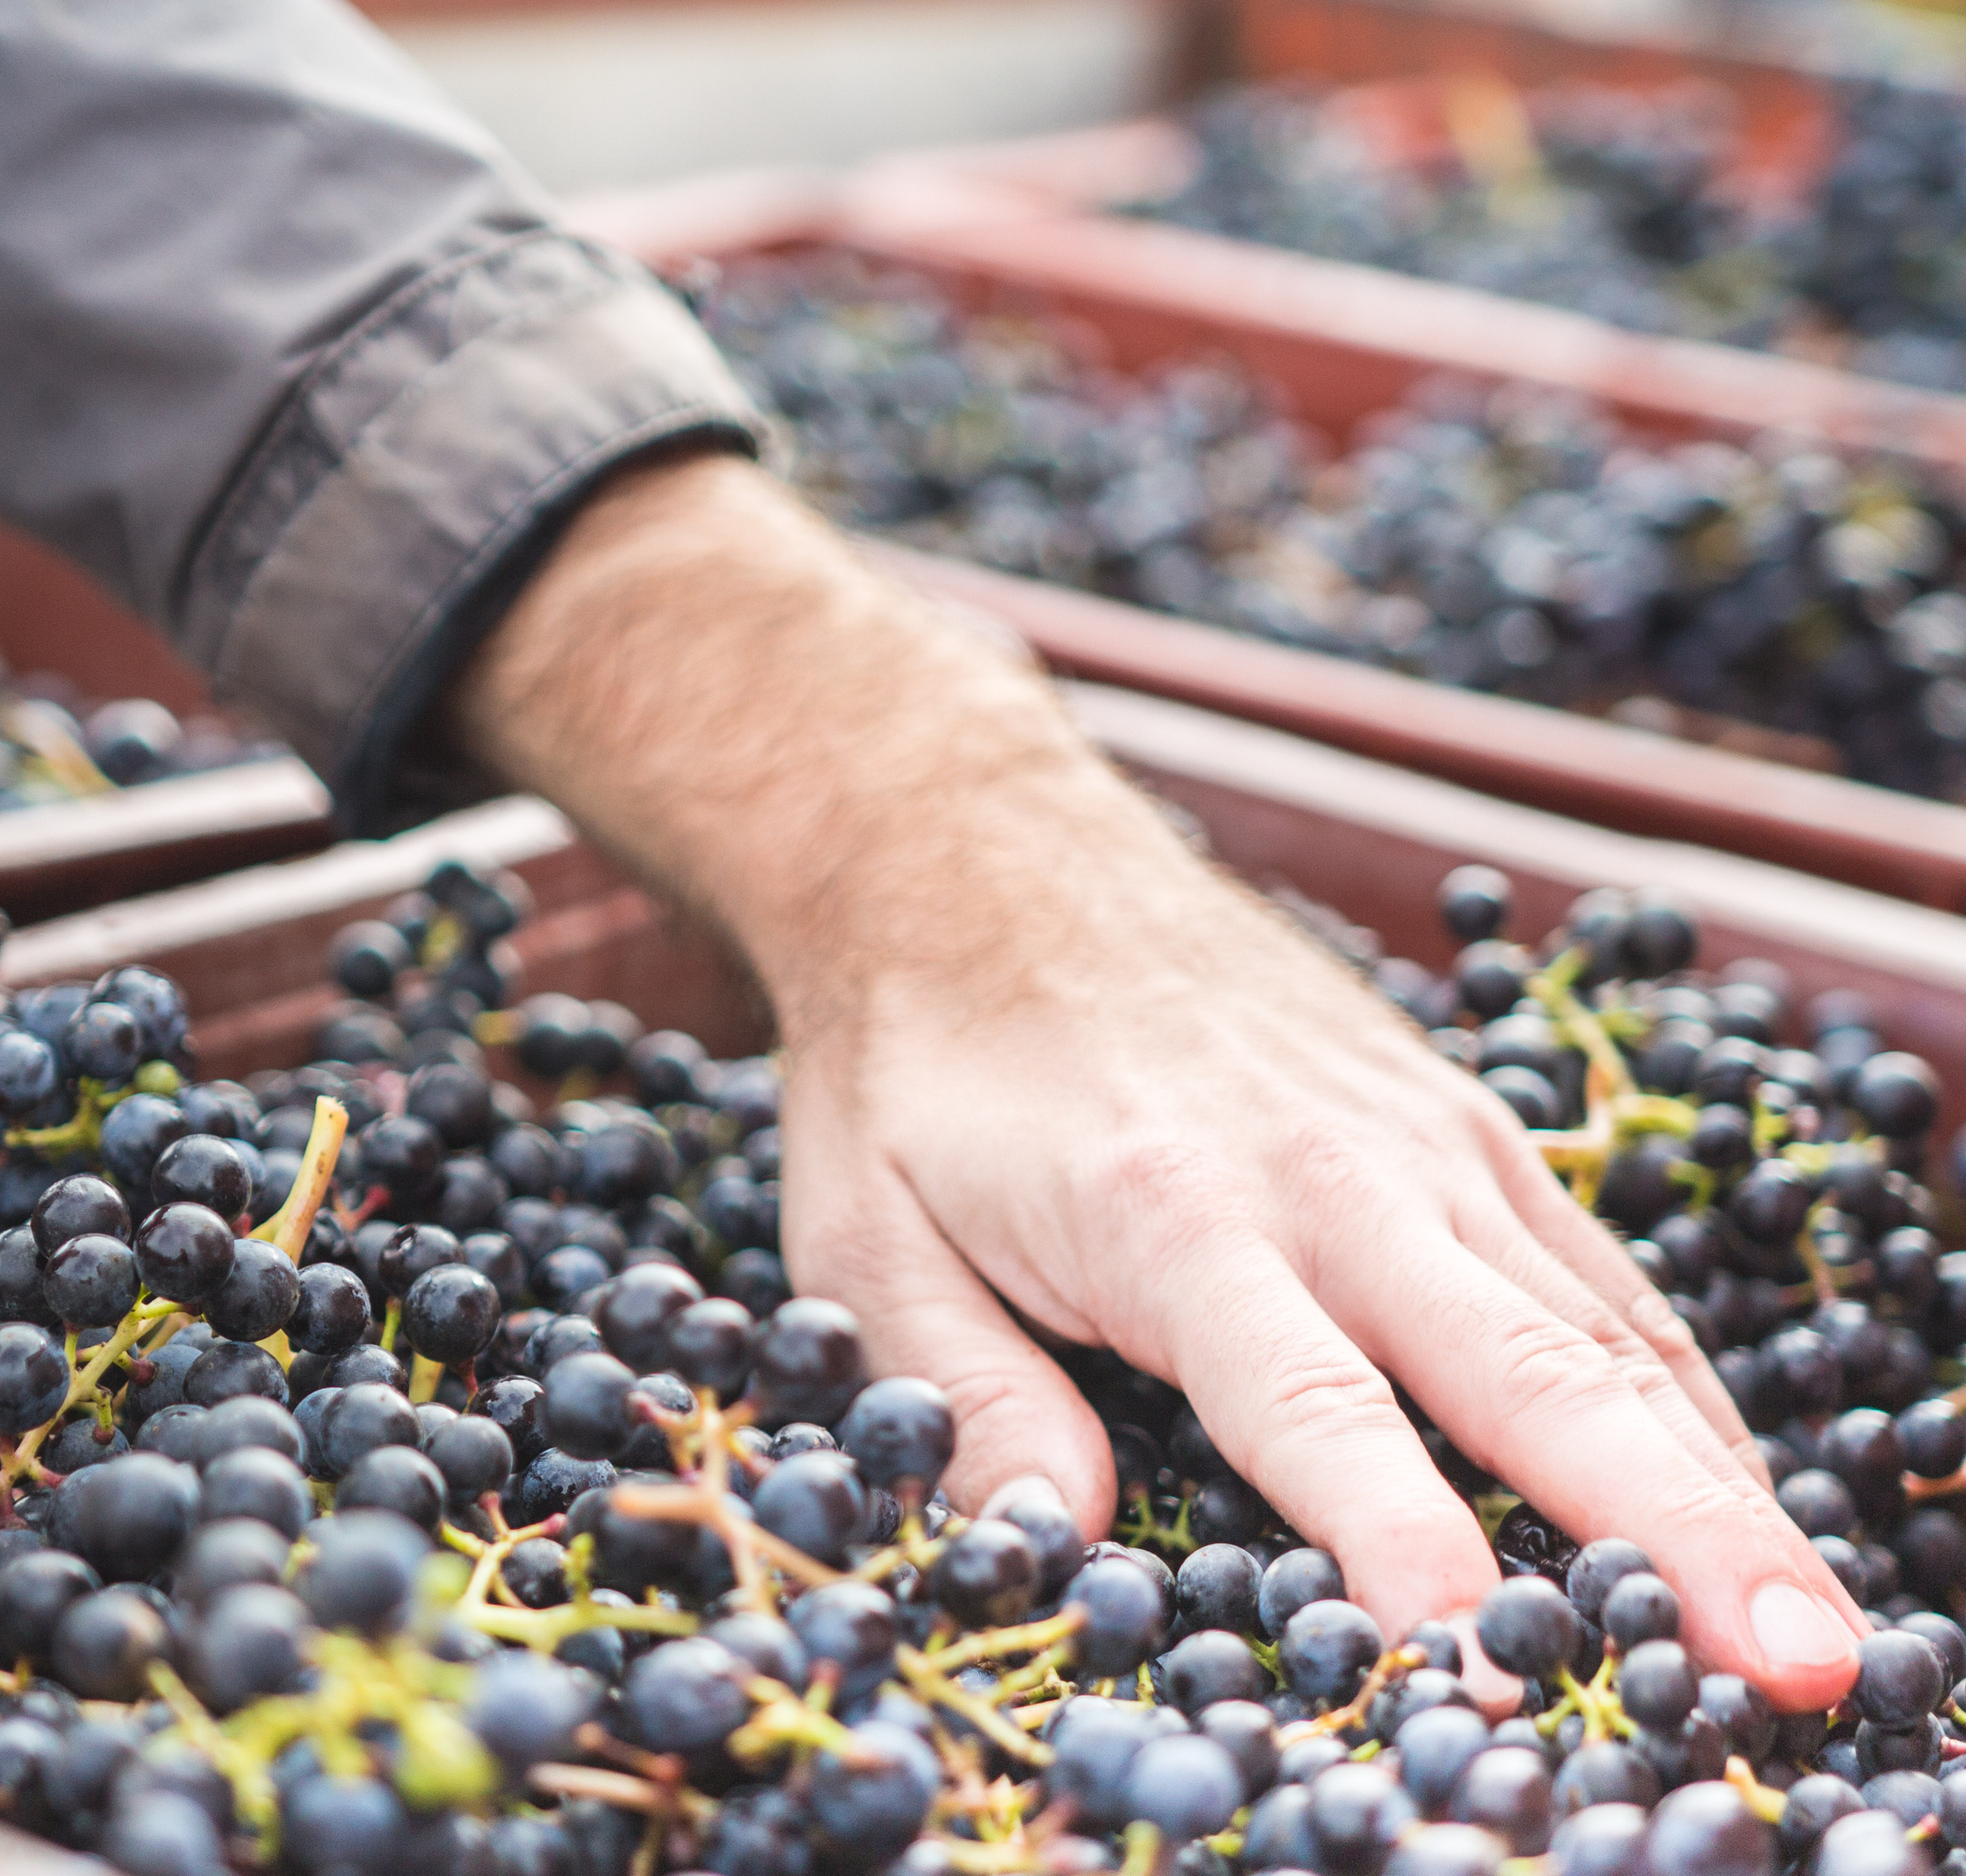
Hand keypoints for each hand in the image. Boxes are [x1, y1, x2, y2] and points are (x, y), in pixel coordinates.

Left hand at [452, 450, 1862, 1712]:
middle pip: (1532, 1372)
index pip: (1313, 1403)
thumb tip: (1047, 1542)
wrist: (977, 856)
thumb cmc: (918, 1068)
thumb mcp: (865, 1235)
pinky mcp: (1456, 1118)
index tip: (1471, 1646)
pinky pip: (1595, 1271)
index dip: (1399, 1532)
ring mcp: (1417, 1139)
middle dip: (1673, 1529)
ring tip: (1818, 1625)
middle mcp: (1333, 1175)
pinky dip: (1678, 1383)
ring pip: (1603, 1328)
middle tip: (1794, 1663)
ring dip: (1720, 1480)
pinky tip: (1733, 1484)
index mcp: (1177, 1215)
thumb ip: (961, 1394)